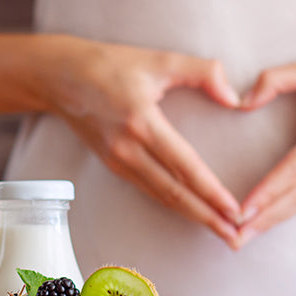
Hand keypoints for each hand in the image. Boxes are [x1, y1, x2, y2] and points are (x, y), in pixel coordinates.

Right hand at [43, 38, 243, 244]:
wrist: (60, 77)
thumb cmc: (110, 64)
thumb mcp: (159, 59)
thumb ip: (203, 72)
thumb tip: (234, 99)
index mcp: (142, 122)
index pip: (184, 166)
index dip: (211, 192)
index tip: (235, 210)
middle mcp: (128, 148)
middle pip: (174, 192)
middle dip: (208, 217)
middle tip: (236, 236)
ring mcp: (117, 160)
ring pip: (161, 196)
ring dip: (192, 216)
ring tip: (220, 231)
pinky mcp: (112, 164)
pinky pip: (148, 189)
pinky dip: (172, 204)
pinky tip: (191, 212)